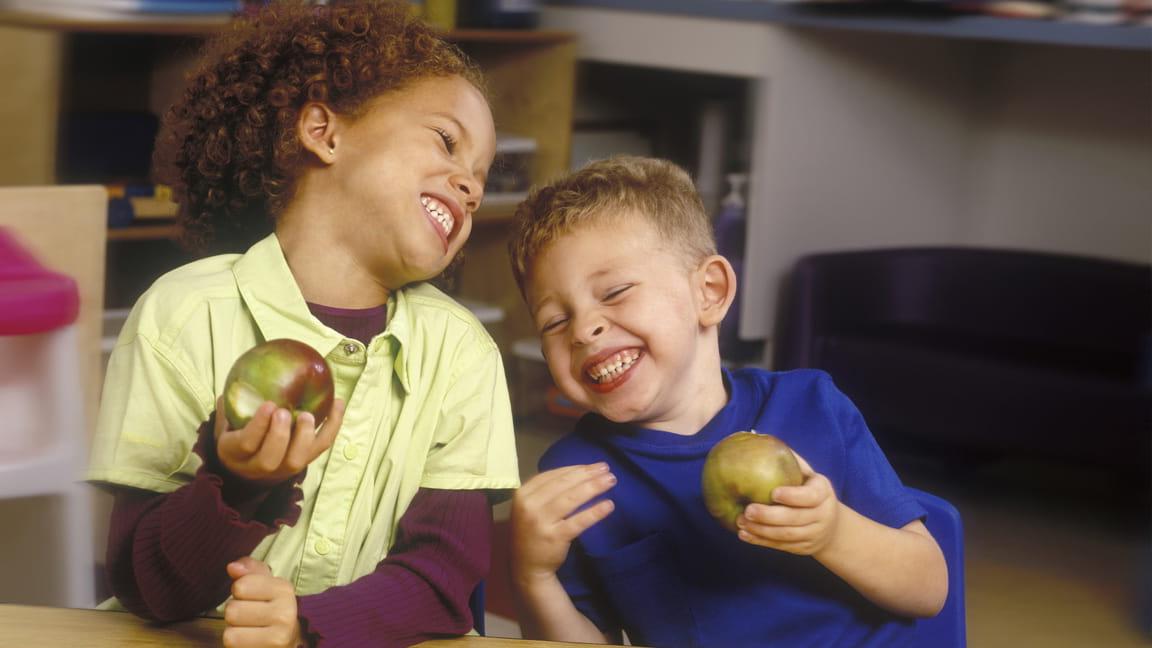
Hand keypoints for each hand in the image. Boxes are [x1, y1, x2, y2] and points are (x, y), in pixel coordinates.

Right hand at [214, 396, 344, 484]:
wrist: (245, 470)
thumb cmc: (236, 437)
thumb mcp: (225, 424)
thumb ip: (229, 406)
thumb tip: (239, 379)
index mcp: (234, 453)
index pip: (246, 444)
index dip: (258, 426)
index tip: (268, 405)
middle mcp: (258, 466)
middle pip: (270, 459)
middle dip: (279, 435)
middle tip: (284, 412)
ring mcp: (283, 468)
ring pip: (297, 461)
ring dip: (305, 436)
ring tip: (308, 415)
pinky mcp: (304, 462)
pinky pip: (321, 447)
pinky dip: (332, 425)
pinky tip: (337, 403)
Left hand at [224, 557, 303, 647]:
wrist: (292, 639)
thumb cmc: (272, 610)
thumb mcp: (266, 585)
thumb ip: (249, 571)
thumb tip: (232, 567)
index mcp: (284, 589)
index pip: (241, 585)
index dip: (240, 592)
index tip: (253, 599)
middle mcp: (285, 613)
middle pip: (233, 610)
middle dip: (236, 615)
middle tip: (250, 618)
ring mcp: (279, 637)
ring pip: (230, 632)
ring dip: (235, 632)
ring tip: (250, 631)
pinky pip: (233, 646)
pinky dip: (237, 645)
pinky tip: (250, 642)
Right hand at [510, 463, 615, 585]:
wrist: (526, 567)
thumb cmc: (531, 532)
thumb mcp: (530, 507)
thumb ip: (547, 490)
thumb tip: (579, 471)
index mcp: (523, 494)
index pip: (553, 475)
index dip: (575, 468)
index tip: (593, 466)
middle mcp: (530, 505)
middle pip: (564, 484)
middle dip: (587, 474)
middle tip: (606, 468)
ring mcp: (542, 522)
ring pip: (572, 499)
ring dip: (594, 487)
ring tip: (611, 481)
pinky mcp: (555, 537)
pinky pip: (578, 521)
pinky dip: (595, 512)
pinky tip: (608, 505)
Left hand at [736, 452, 839, 555]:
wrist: (833, 527)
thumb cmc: (810, 491)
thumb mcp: (807, 474)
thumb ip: (788, 459)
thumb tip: (756, 436)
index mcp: (823, 493)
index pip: (810, 497)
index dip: (793, 496)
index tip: (773, 493)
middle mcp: (821, 516)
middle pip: (795, 519)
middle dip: (770, 516)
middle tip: (747, 510)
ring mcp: (813, 534)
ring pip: (786, 535)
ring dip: (761, 530)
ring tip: (741, 522)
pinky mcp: (803, 548)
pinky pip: (780, 546)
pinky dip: (761, 541)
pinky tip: (744, 534)